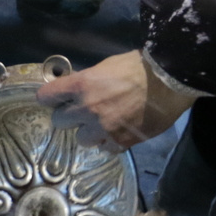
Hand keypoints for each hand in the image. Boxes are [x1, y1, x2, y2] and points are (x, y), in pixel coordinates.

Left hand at [36, 50, 195, 150]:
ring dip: (89, 132)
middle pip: (59, 122)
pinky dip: (109, 142)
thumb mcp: (106, 66)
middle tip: (82, 111)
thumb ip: (87, 80)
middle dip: (69, 116)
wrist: (168, 81)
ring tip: (103, 124)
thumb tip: (76, 89)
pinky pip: (104, 149)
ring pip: (81, 139)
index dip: (49, 97)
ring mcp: (103, 128)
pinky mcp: (120, 142)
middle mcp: (87, 109)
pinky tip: (118, 132)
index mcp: (81, 85)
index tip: (54, 98)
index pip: (46, 96)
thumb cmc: (138, 66)